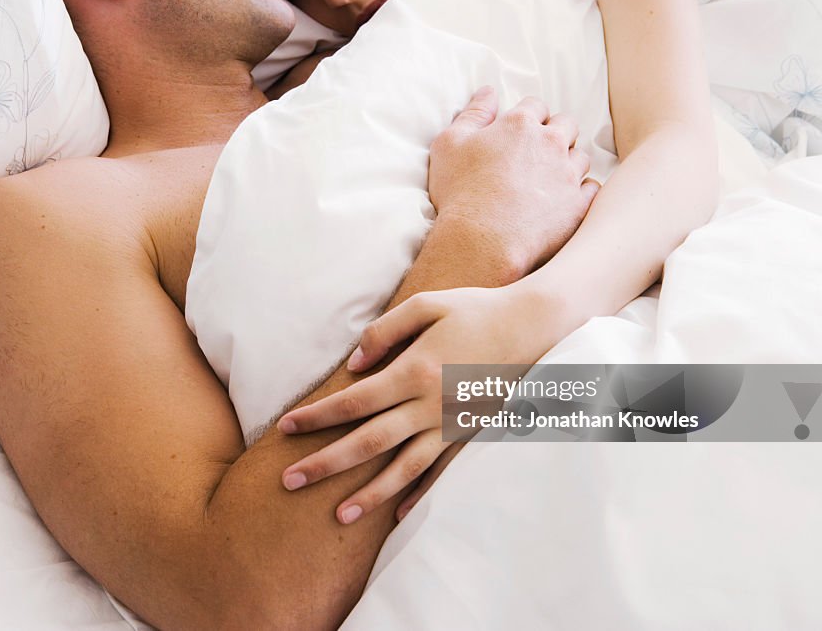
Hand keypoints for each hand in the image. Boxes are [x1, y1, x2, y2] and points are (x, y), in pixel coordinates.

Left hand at [278, 279, 569, 523]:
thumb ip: (386, 331)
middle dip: (326, 463)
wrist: (537, 327)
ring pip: (403, 468)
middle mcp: (430, 405)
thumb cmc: (477, 309)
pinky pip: (442, 472)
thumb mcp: (428, 305)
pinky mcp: (470, 434)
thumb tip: (353, 364)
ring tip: (338, 515)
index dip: (317, 417)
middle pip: (368, 441)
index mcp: (414, 370)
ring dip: (368, 494)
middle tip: (290, 481)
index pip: (353, 402)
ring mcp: (451, 425)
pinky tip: (398, 516)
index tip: (285, 428)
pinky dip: (420, 496)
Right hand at [428, 87, 598, 274]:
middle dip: (555, 134)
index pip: (535, 106)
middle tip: (537, 154)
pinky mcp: (578, 205)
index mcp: (520, 124)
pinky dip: (582, 191)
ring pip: (581, 157)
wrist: (480, 241)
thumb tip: (488, 91)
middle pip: (566, 125)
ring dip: (568, 163)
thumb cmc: (459, 193)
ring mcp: (568, 174)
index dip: (527, 118)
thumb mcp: (449, 145)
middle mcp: (551, 143)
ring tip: (549, 180)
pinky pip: (592, 189)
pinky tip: (565, 199)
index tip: (518, 134)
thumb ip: (472, 114)